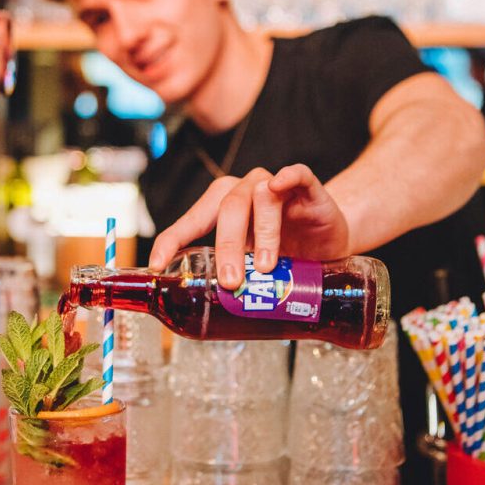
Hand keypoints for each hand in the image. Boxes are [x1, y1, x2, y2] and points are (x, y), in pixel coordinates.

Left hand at [149, 164, 348, 287]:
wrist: (326, 242)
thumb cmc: (283, 253)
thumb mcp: (251, 265)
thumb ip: (231, 275)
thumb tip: (203, 310)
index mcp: (221, 208)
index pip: (191, 221)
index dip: (172, 240)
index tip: (158, 264)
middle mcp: (243, 191)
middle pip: (228, 209)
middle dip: (227, 246)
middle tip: (232, 281)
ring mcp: (274, 186)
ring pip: (262, 196)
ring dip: (263, 233)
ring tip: (267, 267)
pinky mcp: (308, 188)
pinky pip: (298, 173)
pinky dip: (288, 176)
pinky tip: (280, 184)